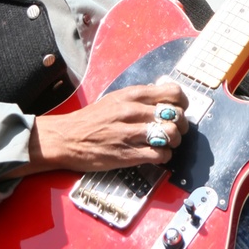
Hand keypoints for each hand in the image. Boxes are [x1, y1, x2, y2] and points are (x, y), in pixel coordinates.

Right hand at [21, 80, 188, 176]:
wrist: (65, 138)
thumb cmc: (91, 119)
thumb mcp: (114, 99)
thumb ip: (138, 99)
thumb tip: (164, 100)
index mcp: (131, 95)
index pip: (172, 92)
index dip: (182, 103)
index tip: (179, 110)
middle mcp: (133, 111)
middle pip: (176, 115)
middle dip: (181, 125)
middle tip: (174, 131)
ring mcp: (130, 134)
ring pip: (171, 134)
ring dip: (174, 142)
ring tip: (165, 144)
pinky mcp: (128, 155)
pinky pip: (160, 155)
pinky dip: (163, 157)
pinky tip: (156, 155)